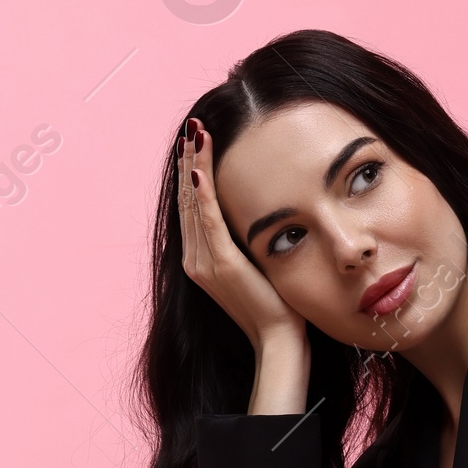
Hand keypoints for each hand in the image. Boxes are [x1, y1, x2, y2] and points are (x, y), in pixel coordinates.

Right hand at [177, 120, 308, 379]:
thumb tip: (253, 212)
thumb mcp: (255, 265)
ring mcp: (205, 263)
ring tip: (195, 135)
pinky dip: (203, 195)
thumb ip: (245, 241)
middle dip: (189, 160)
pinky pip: (208, 223)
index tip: (196, 140)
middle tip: (191, 127)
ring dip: (194, 166)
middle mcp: (195, 259)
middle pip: (188, 199)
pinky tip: (199, 171)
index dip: (192, 171)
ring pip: (195, 204)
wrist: (278, 340)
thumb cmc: (275, 305)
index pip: (193, 205)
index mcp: (201, 258)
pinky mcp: (222, 265)